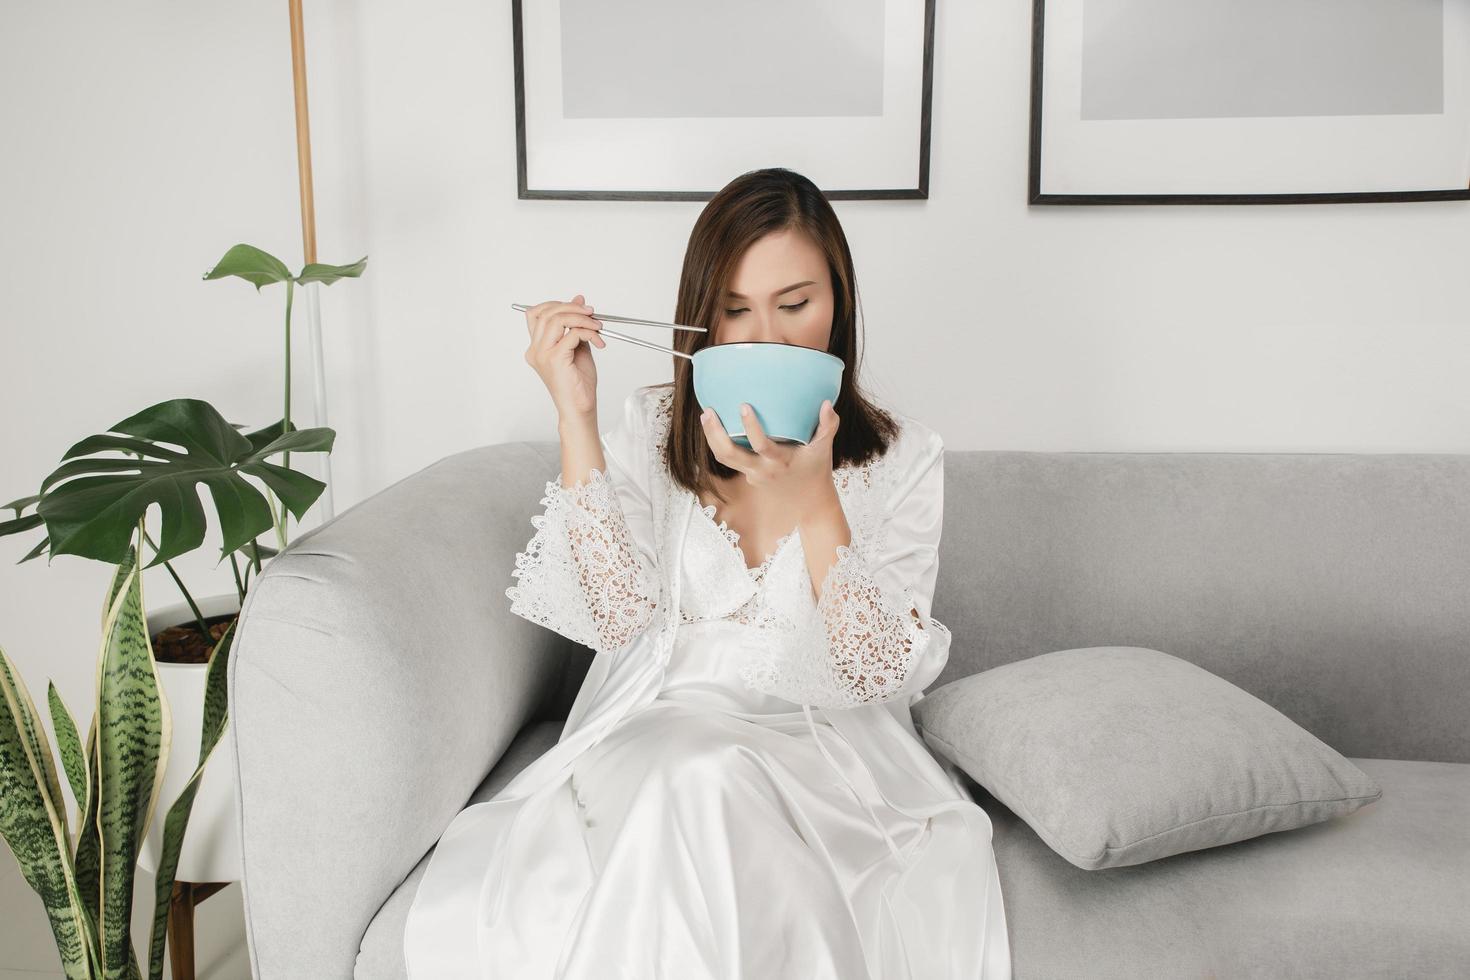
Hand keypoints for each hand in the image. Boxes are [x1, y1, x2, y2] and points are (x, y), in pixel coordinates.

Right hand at [521, 293, 606, 420]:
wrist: (580, 408)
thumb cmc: (578, 383)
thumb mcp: (578, 346)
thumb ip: (576, 325)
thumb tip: (579, 300)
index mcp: (536, 347)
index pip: (536, 313)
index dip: (557, 305)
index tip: (579, 308)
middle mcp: (535, 349)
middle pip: (547, 312)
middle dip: (572, 308)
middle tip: (592, 314)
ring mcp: (542, 354)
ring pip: (557, 319)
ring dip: (581, 318)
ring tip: (597, 327)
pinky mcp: (555, 359)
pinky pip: (572, 334)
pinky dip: (588, 332)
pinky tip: (598, 341)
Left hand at [699, 400, 841, 521]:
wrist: (809, 502)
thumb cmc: (817, 470)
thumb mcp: (824, 450)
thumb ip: (828, 426)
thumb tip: (826, 403)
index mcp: (780, 462)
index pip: (761, 446)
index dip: (751, 427)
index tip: (743, 406)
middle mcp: (762, 470)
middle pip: (730, 456)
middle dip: (715, 434)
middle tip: (708, 411)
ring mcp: (752, 475)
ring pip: (724, 459)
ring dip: (712, 438)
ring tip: (707, 415)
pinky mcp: (748, 475)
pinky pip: (729, 460)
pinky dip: (720, 444)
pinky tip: (716, 425)